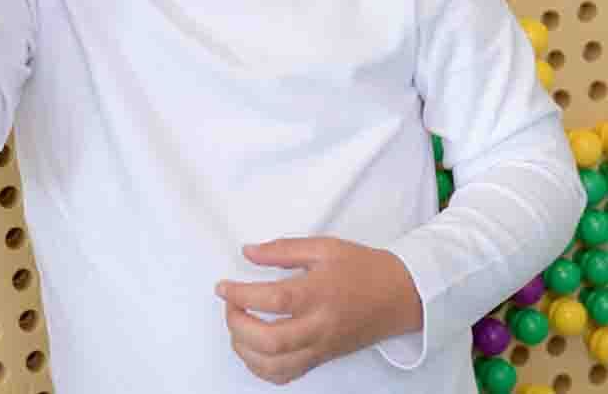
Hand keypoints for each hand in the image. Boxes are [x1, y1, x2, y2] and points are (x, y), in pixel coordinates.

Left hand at [215, 237, 421, 384]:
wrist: (400, 296)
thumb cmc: (362, 268)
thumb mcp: (323, 247)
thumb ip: (282, 250)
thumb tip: (247, 252)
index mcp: (318, 294)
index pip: (273, 301)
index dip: (240, 295)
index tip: (222, 287)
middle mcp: (319, 326)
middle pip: (271, 341)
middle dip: (238, 325)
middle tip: (229, 306)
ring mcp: (321, 347)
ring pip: (276, 366)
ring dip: (245, 350)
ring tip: (238, 325)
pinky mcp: (322, 358)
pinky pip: (287, 375)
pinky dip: (261, 368)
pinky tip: (253, 348)